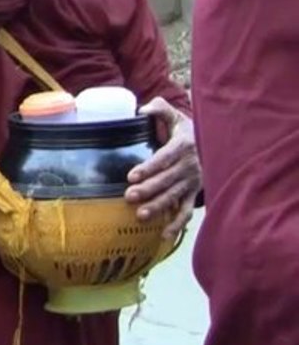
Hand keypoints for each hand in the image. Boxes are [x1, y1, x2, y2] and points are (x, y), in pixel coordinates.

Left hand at [126, 97, 200, 238]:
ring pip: (175, 196)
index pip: (164, 158)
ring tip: (141, 215)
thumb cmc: (186, 130)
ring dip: (159, 207)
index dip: (149, 167)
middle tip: (129, 196)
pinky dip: (178, 224)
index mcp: (183, 146)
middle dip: (149, 189)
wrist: (214, 144)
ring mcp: (193, 182)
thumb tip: (142, 110)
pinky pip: (187, 211)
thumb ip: (159, 109)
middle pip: (167, 179)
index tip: (131, 176)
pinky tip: (164, 235)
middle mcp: (190, 165)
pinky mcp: (195, 194)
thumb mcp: (176, 116)